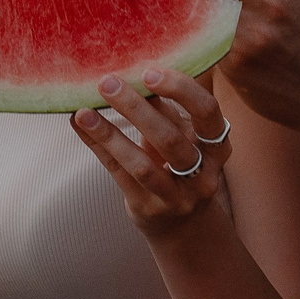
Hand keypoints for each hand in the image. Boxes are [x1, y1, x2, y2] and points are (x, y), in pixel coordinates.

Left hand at [71, 67, 229, 229]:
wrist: (184, 225)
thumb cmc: (181, 168)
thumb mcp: (185, 141)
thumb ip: (167, 113)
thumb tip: (134, 73)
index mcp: (218, 147)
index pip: (207, 112)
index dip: (181, 90)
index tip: (149, 73)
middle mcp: (203, 174)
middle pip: (170, 139)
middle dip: (136, 108)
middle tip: (108, 83)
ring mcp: (177, 196)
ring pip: (142, 164)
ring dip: (110, 134)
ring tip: (84, 111)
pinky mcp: (149, 208)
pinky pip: (120, 174)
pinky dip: (99, 148)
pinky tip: (82, 126)